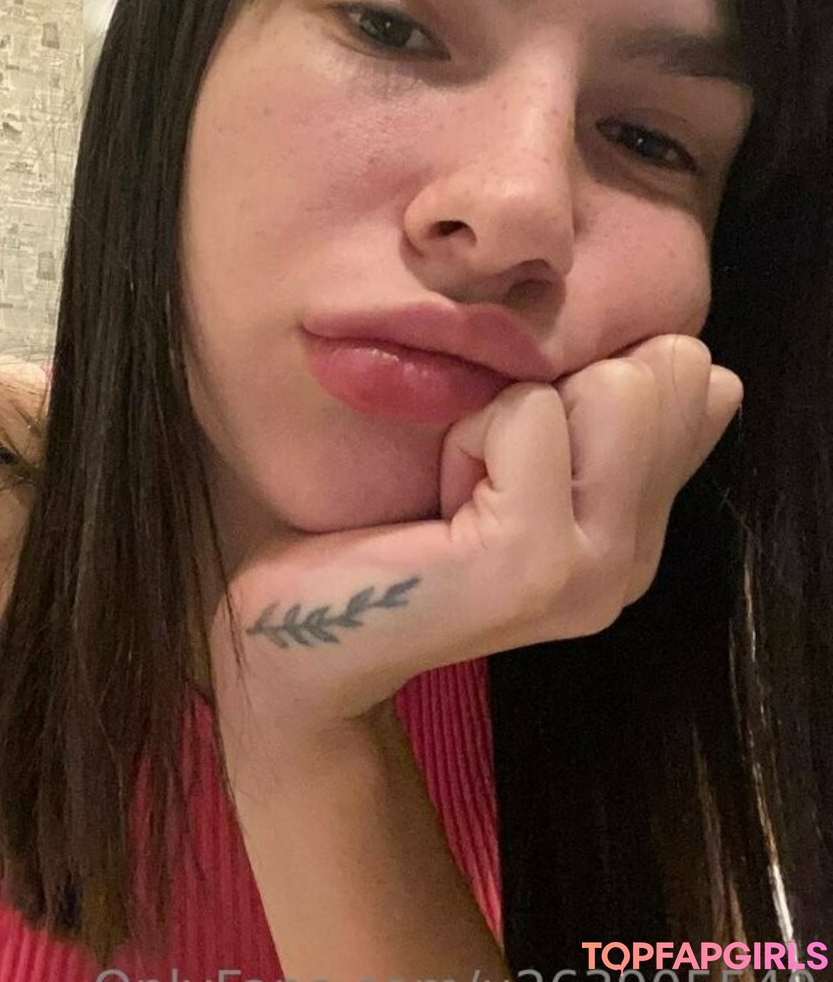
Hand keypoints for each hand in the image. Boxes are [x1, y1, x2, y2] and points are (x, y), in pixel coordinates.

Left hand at [208, 334, 741, 766]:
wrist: (301, 638)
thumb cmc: (386, 524)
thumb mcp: (512, 455)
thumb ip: (603, 421)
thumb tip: (703, 366)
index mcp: (639, 525)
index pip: (698, 381)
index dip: (594, 367)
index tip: (517, 435)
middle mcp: (637, 556)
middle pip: (669, 368)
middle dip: (558, 381)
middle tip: (484, 461)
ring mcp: (599, 570)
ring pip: (616, 386)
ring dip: (509, 408)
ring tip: (463, 479)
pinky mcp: (538, 565)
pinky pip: (527, 416)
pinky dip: (468, 432)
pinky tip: (438, 501)